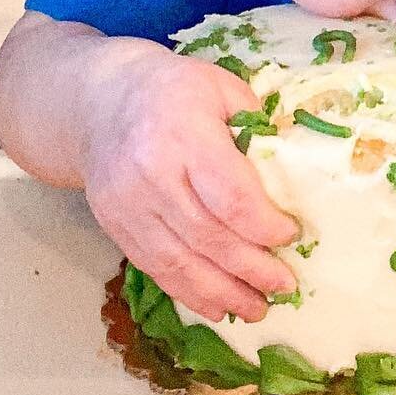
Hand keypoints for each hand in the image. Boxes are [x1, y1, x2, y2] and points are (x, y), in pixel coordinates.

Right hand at [80, 40, 298, 321]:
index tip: (290, 236)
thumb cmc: (173, 89)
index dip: (262, 225)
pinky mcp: (113, 225)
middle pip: (207, 235)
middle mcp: (151, 174)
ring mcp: (126, 204)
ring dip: (221, 292)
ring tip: (256, 309)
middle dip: (250, 268)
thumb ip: (256, 123)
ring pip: (178, 261)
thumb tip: (296, 167)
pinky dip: (188, 292)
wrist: (100, 100)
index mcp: (183, 133)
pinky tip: (216, 306)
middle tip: (284, 286)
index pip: (228, 195)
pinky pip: (154, 267)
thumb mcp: (221, 85)